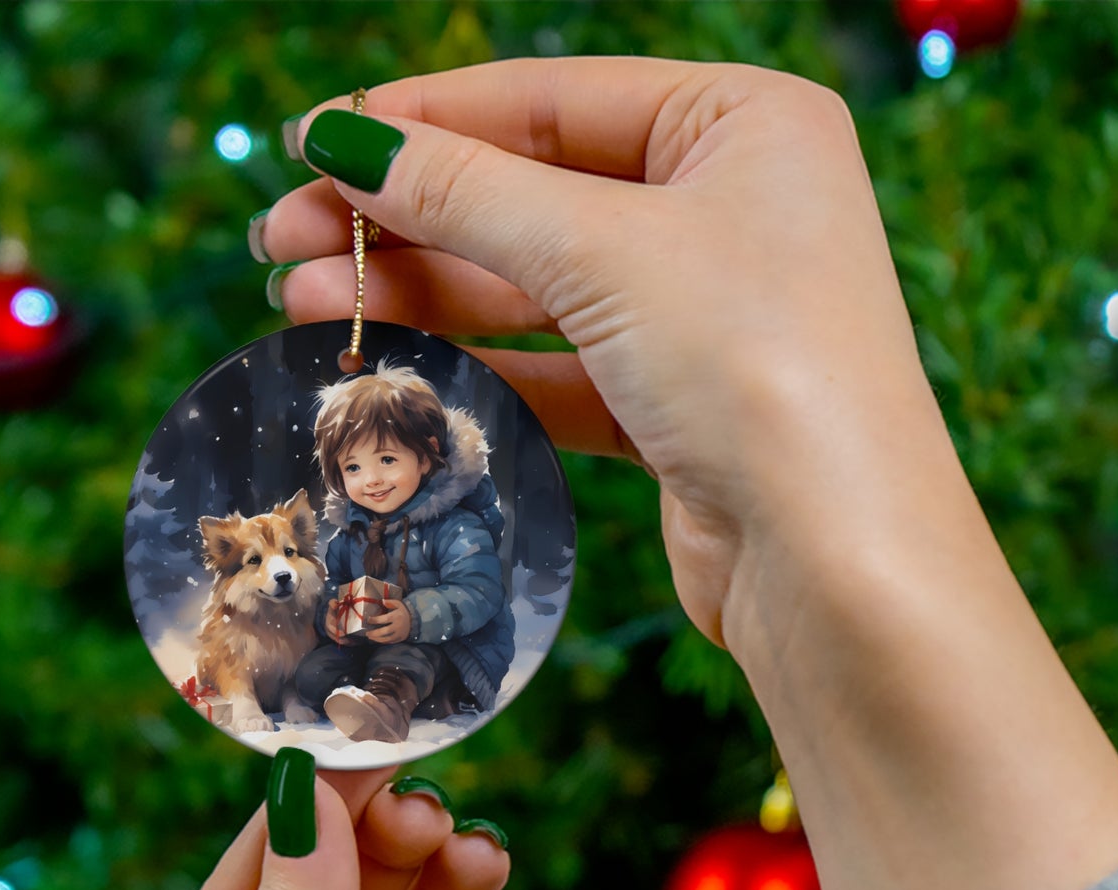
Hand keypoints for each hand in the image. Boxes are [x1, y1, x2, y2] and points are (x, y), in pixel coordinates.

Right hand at [261, 58, 955, 655]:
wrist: (836, 560)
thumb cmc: (757, 367)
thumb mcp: (604, 251)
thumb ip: (468, 192)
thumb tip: (345, 140)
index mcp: (744, 125)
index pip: (552, 100)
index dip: (424, 120)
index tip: (312, 142)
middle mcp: (731, 210)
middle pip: (534, 195)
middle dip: (406, 219)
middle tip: (282, 241)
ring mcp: (706, 315)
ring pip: (538, 289)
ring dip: (424, 295)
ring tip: (303, 305)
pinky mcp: (680, 409)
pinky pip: (560, 370)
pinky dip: (480, 368)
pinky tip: (392, 367)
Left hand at [364, 596, 411, 643]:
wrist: (415, 619)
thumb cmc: (404, 611)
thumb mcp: (399, 604)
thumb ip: (390, 602)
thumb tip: (382, 601)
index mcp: (397, 617)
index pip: (384, 619)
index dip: (375, 620)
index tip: (368, 620)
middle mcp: (398, 626)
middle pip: (385, 631)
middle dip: (375, 633)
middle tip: (367, 633)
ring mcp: (400, 633)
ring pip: (387, 639)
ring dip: (377, 639)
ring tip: (370, 637)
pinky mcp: (401, 638)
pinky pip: (391, 641)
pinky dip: (383, 641)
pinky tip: (377, 640)